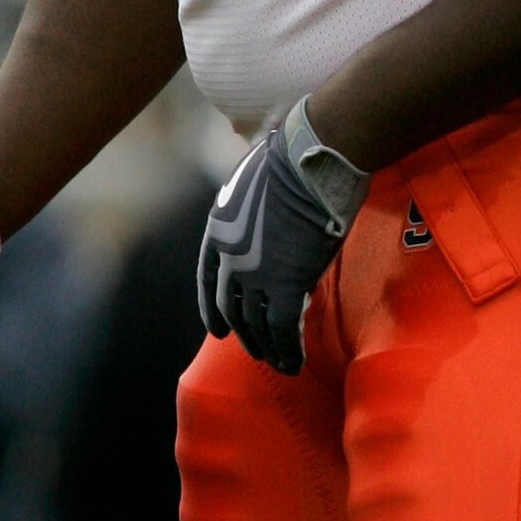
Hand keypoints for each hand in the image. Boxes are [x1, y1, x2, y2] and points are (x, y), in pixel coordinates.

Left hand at [198, 103, 366, 374]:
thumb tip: (271, 211)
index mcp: (218, 229)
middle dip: (245, 333)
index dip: (213, 309)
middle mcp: (229, 256)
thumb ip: (254, 208)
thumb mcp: (254, 182)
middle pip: (233, 307)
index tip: (220, 329)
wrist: (312, 155)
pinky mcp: (287, 282)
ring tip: (280, 364)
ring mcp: (256, 272)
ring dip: (268, 349)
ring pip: (258, 324)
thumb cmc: (295, 156)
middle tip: (256, 351)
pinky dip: (289, 350)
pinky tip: (295, 363)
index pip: (209, 281)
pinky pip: (284, 329)